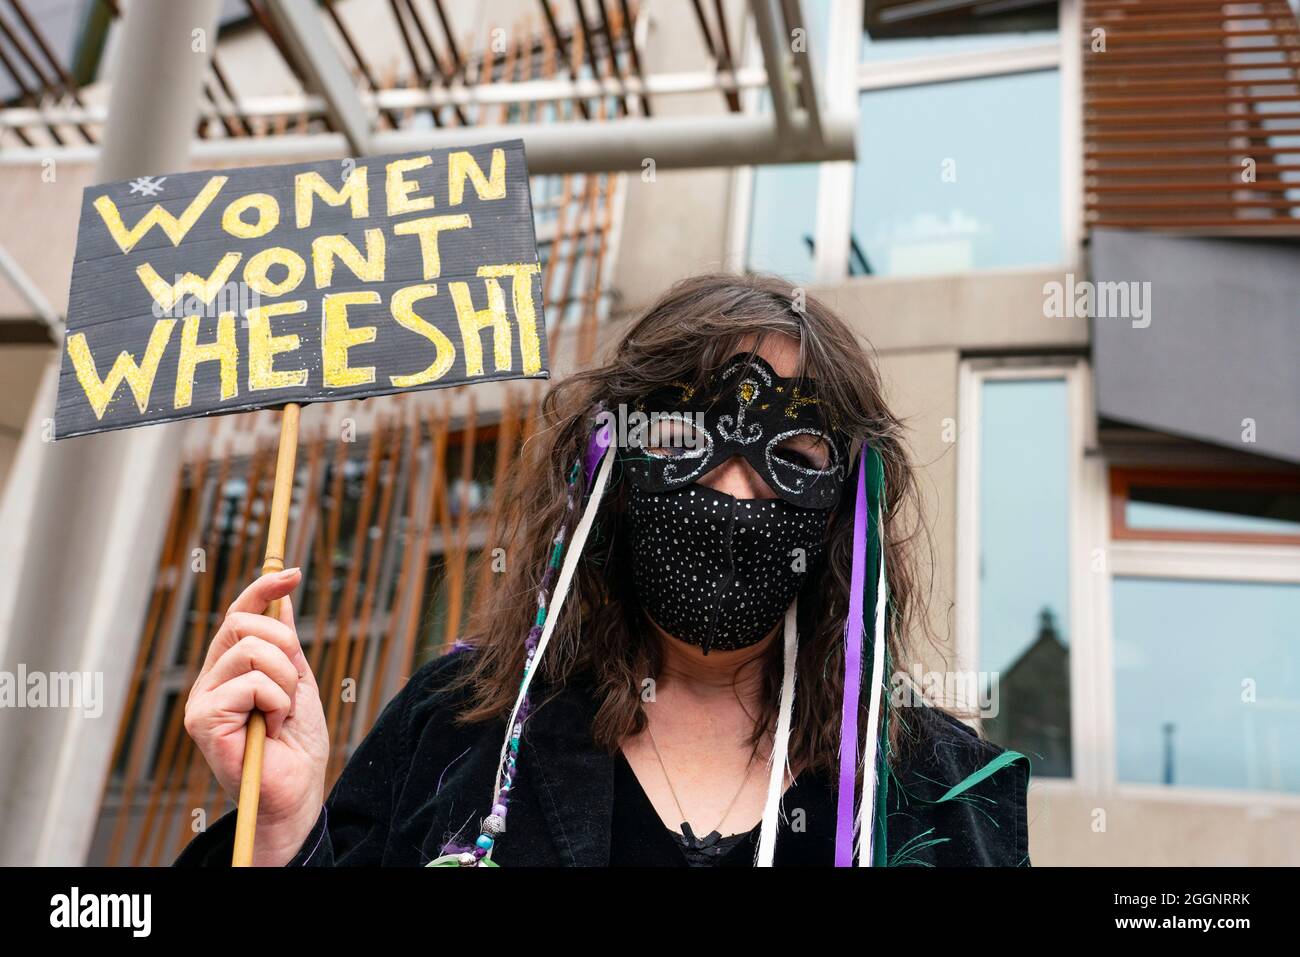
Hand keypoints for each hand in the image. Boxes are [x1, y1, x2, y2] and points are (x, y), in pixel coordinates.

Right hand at [184, 568, 328, 864]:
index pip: (239, 613)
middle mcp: (209, 680)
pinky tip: (271, 730)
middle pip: (245, 623)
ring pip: (253, 653)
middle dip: (285, 646)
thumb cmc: (296, 746)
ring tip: (282, 715)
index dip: (264, 588)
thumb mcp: (299, 682)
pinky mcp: (203, 721)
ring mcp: (202, 700)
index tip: (294, 572)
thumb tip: (282, 598)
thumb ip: (286, 644)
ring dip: (286, 684)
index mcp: (229, 668)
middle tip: (294, 686)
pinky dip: (277, 705)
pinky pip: (252, 684)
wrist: (297, 793)